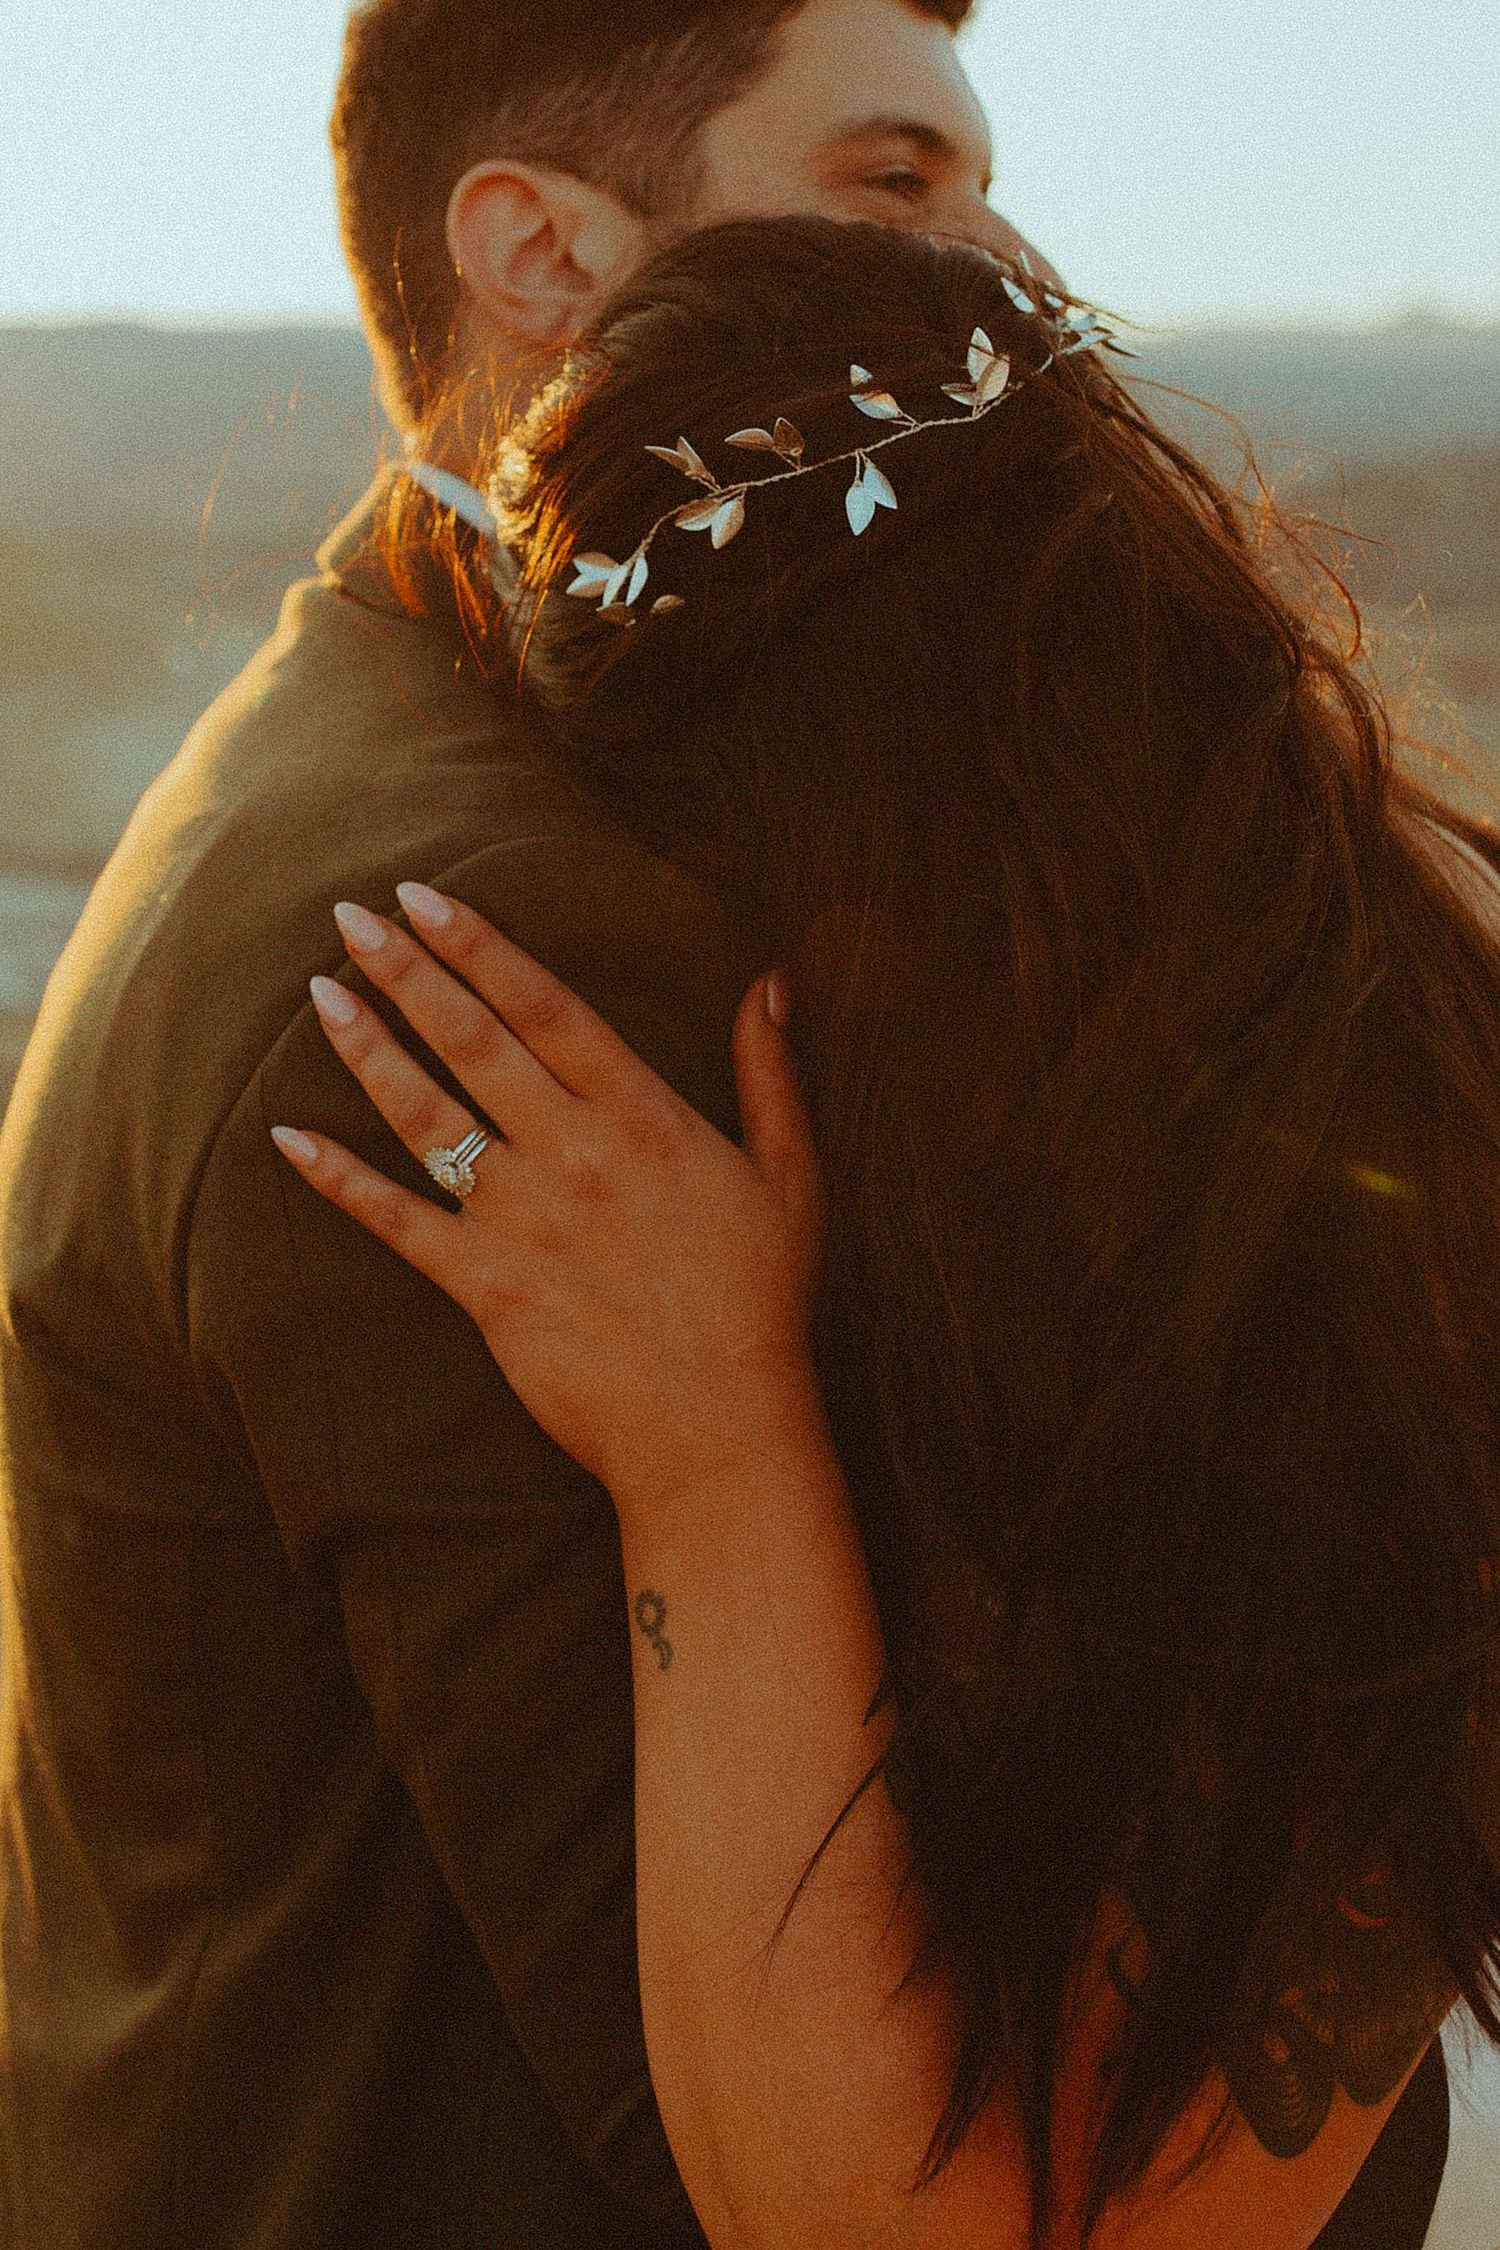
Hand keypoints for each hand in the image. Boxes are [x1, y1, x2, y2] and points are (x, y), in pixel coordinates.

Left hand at [271, 884, 827, 1506]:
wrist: (719, 1428)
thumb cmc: (764, 1303)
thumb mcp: (791, 1176)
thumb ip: (771, 1073)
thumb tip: (769, 980)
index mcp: (642, 1115)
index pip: (544, 1004)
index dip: (479, 944)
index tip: (425, 898)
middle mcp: (571, 1151)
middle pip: (471, 1039)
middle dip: (405, 971)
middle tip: (349, 916)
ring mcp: (521, 1218)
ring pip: (425, 1113)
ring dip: (365, 1049)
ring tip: (318, 996)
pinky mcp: (485, 1286)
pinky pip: (396, 1221)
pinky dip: (337, 1179)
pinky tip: (287, 1138)